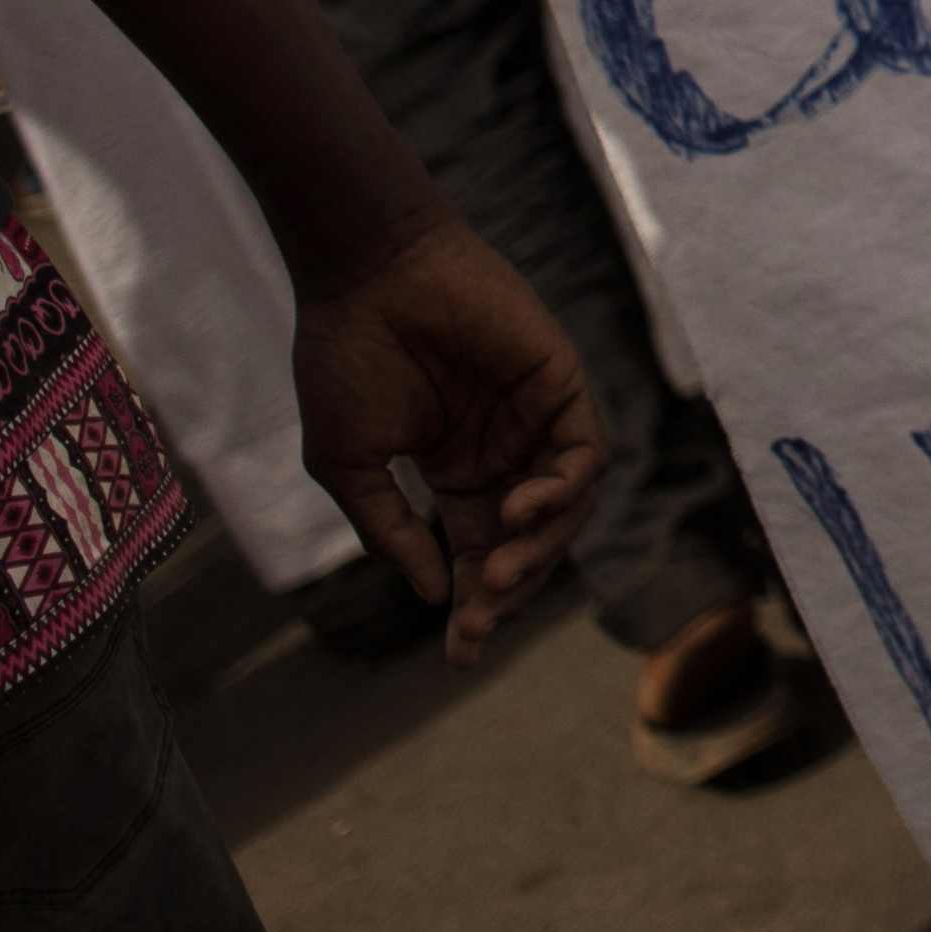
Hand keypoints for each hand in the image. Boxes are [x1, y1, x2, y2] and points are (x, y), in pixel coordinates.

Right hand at [285, 218, 604, 663]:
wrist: (367, 276)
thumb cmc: (345, 359)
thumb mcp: (353, 466)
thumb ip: (396, 530)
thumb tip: (437, 595)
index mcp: (454, 472)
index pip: (477, 554)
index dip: (473, 608)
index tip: (458, 655)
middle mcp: (502, 451)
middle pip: (528, 543)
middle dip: (508, 592)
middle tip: (479, 623)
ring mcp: (534, 419)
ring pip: (566, 510)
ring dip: (539, 551)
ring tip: (500, 571)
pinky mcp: (560, 385)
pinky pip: (585, 457)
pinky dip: (564, 493)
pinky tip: (521, 510)